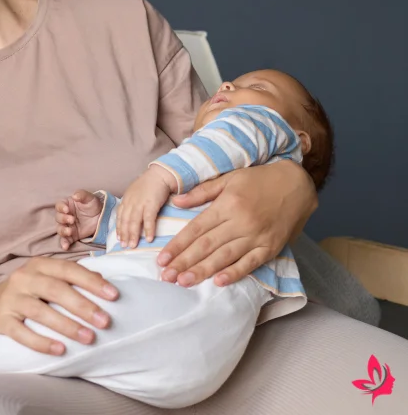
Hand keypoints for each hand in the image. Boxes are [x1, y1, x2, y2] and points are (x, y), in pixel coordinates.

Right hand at [0, 257, 118, 355]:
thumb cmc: (25, 292)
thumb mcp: (45, 279)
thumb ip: (71, 279)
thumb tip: (103, 283)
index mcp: (38, 265)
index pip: (68, 269)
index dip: (91, 282)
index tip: (114, 295)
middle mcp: (23, 278)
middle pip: (55, 290)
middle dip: (82, 306)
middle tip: (105, 322)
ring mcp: (10, 299)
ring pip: (40, 312)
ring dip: (67, 325)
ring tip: (89, 338)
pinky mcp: (1, 320)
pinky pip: (21, 333)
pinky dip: (41, 342)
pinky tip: (60, 349)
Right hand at [55, 190, 103, 249]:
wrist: (102, 217)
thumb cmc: (93, 205)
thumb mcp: (89, 198)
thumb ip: (82, 195)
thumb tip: (74, 196)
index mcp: (67, 205)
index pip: (59, 206)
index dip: (61, 208)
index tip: (67, 210)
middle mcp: (65, 216)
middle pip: (58, 218)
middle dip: (63, 219)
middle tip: (72, 220)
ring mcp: (68, 226)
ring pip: (60, 229)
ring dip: (63, 231)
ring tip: (70, 231)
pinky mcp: (72, 236)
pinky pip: (65, 240)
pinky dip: (64, 243)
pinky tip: (65, 247)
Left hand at [116, 165, 175, 247]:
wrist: (160, 175)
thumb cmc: (149, 184)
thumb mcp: (135, 193)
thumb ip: (131, 204)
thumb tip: (130, 217)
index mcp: (126, 199)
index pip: (120, 216)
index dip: (119, 228)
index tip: (119, 238)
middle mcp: (131, 202)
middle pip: (125, 221)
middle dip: (124, 235)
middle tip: (124, 246)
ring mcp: (140, 203)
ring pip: (134, 222)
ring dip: (133, 235)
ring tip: (133, 245)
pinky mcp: (151, 204)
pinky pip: (148, 220)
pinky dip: (148, 230)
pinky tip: (149, 239)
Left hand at [156, 160, 316, 287]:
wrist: (298, 184)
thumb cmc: (259, 179)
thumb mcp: (229, 178)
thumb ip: (201, 192)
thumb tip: (176, 201)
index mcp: (227, 205)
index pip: (196, 229)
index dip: (178, 245)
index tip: (162, 259)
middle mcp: (241, 222)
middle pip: (207, 246)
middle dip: (185, 262)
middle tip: (166, 277)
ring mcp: (257, 237)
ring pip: (225, 257)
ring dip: (203, 271)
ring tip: (183, 282)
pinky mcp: (271, 247)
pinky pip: (251, 263)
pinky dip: (235, 273)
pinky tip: (218, 282)